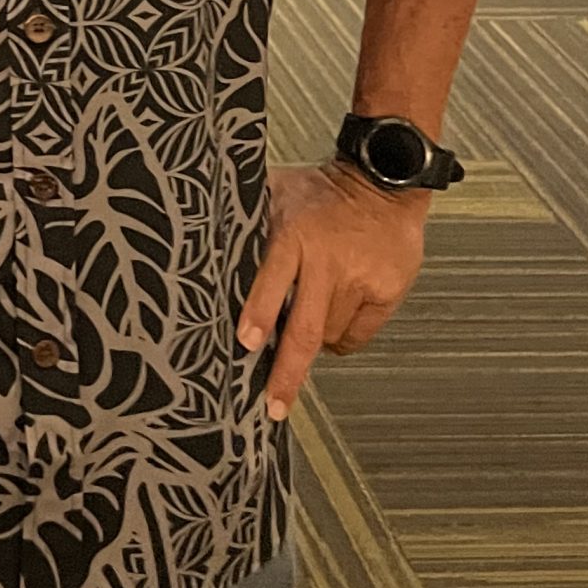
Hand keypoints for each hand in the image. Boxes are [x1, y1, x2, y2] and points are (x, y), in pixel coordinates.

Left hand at [239, 161, 430, 422]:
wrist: (384, 181)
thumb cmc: (320, 192)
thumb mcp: (276, 195)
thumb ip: (248, 223)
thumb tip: (200, 244)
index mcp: (293, 235)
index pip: (272, 280)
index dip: (259, 313)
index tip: (246, 343)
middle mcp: (327, 261)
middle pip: (304, 328)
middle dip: (286, 372)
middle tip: (273, 406)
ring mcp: (359, 279)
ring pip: (330, 335)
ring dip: (314, 339)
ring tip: (309, 310)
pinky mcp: (386, 292)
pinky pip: (357, 335)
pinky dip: (342, 336)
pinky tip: (336, 312)